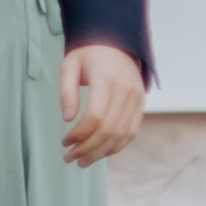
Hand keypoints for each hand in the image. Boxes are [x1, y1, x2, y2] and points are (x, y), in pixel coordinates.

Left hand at [60, 41, 147, 165]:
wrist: (117, 44)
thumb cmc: (88, 55)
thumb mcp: (69, 66)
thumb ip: (66, 92)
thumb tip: (68, 119)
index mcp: (106, 80)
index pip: (95, 117)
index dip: (79, 134)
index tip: (64, 142)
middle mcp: (126, 91)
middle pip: (109, 130)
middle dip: (88, 148)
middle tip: (69, 158)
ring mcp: (137, 99)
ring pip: (122, 135)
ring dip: (101, 152)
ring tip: (82, 161)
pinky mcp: (141, 105)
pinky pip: (132, 132)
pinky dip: (117, 146)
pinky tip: (101, 153)